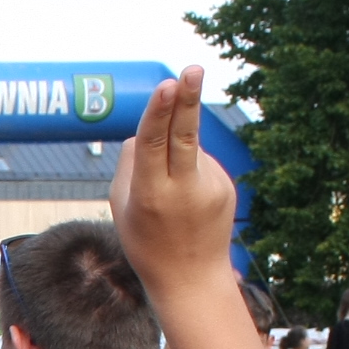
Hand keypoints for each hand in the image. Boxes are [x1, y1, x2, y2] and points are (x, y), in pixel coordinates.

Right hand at [110, 65, 237, 297]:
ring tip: (173, 201)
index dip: (160, 112)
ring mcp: (210, 187)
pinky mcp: (226, 187)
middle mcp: (183, 189)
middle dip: (188, 99)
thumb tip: (146, 128)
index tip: (167, 86)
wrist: (192, 280)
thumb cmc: (146, 242)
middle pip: (186, 134)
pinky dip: (190, 171)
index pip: (155, 144)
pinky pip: (201, 163)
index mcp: (152, 194)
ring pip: (188, 148)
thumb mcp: (121, 208)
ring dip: (177, 156)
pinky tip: (189, 204)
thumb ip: (130, 164)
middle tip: (193, 69)